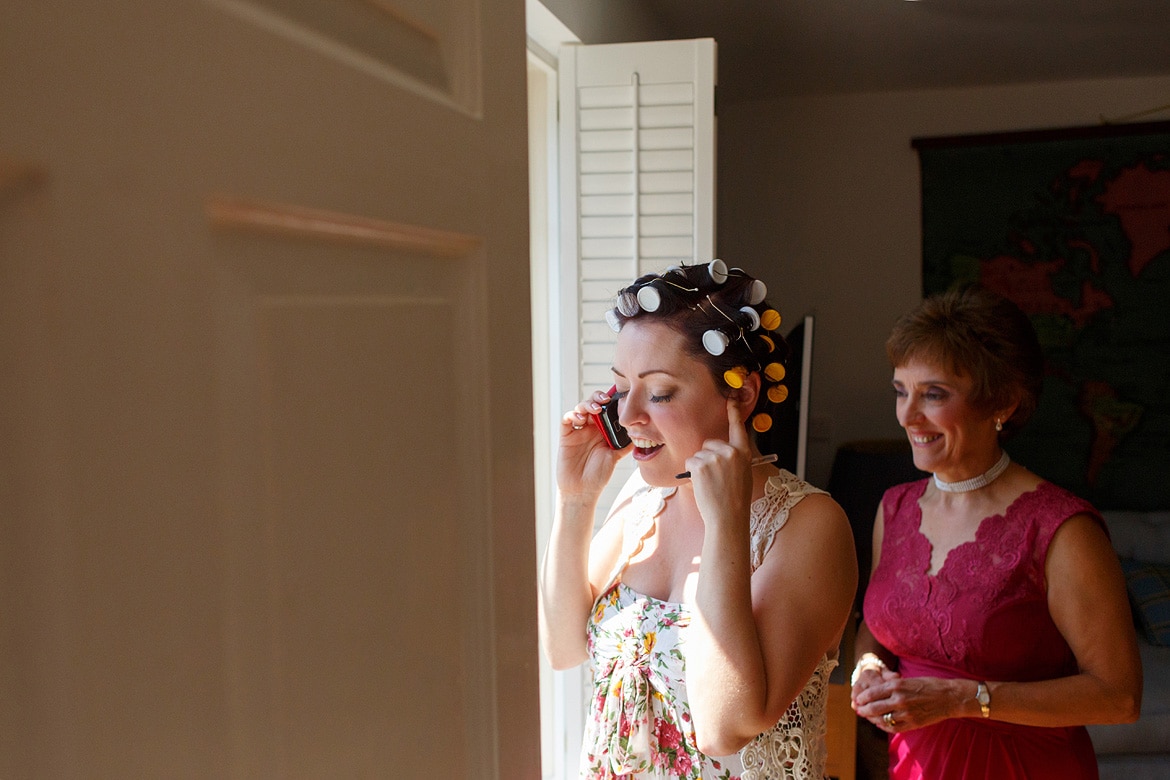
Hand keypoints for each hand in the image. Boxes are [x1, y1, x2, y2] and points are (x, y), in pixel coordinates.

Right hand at [557, 388, 627, 496]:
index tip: (619, 398)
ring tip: (595, 409)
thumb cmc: (598, 475)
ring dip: (587, 404)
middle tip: (605, 400)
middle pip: (593, 404)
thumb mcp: (615, 457)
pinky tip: (581, 419)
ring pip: (580, 408)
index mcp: (603, 431)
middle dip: (598, 397)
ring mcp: (578, 431)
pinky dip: (573, 415)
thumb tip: (640, 434)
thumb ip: (624, 445)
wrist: (582, 490)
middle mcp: (591, 428)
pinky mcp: (566, 436)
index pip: (607, 410)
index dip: (611, 401)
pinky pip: (567, 420)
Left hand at [685, 397, 752, 528]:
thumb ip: (733, 459)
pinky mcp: (701, 464)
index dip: (733, 412)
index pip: (738, 428)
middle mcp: (730, 452)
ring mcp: (715, 457)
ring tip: (710, 484)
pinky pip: (690, 462)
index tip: (731, 398)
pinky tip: (702, 484)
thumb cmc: (734, 499)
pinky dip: (692, 472)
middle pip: (710, 442)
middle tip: (714, 476)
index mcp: (744, 453)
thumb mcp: (741, 474)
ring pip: (699, 454)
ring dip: (700, 467)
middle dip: (707, 456)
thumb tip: (717, 452)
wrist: (728, 517)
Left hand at [852, 673, 967, 732]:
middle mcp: (899, 699)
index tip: (857, 700)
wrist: (949, 697)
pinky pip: (893, 728)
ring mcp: (906, 713)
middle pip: (873, 708)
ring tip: (868, 717)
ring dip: (872, 719)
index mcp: (897, 685)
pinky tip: (881, 724)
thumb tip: (874, 693)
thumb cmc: (928, 685)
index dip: (861, 698)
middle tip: (858, 710)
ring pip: (882, 719)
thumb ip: (891, 687)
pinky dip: (884, 726)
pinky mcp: (913, 723)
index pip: (871, 694)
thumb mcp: (907, 680)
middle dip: (863, 710)